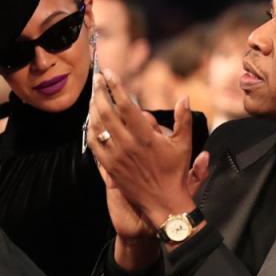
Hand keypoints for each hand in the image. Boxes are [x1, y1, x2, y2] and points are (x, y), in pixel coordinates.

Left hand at [88, 70, 197, 228]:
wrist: (163, 202)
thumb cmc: (175, 172)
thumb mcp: (184, 144)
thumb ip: (183, 119)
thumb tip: (184, 97)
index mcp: (146, 137)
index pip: (125, 105)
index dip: (115, 87)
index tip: (109, 73)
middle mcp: (128, 145)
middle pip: (107, 112)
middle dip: (100, 92)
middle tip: (97, 78)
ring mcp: (116, 156)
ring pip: (98, 127)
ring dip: (93, 108)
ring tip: (93, 95)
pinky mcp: (110, 167)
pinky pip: (95, 144)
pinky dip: (91, 129)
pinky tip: (91, 120)